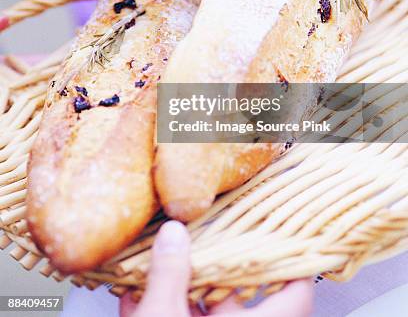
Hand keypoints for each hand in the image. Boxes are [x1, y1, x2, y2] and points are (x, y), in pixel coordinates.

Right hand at [120, 221, 312, 316]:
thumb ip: (169, 275)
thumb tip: (174, 232)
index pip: (295, 298)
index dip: (301, 267)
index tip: (298, 236)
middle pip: (239, 295)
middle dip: (222, 260)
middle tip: (218, 227)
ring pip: (202, 308)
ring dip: (183, 281)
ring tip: (168, 250)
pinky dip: (157, 304)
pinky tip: (132, 290)